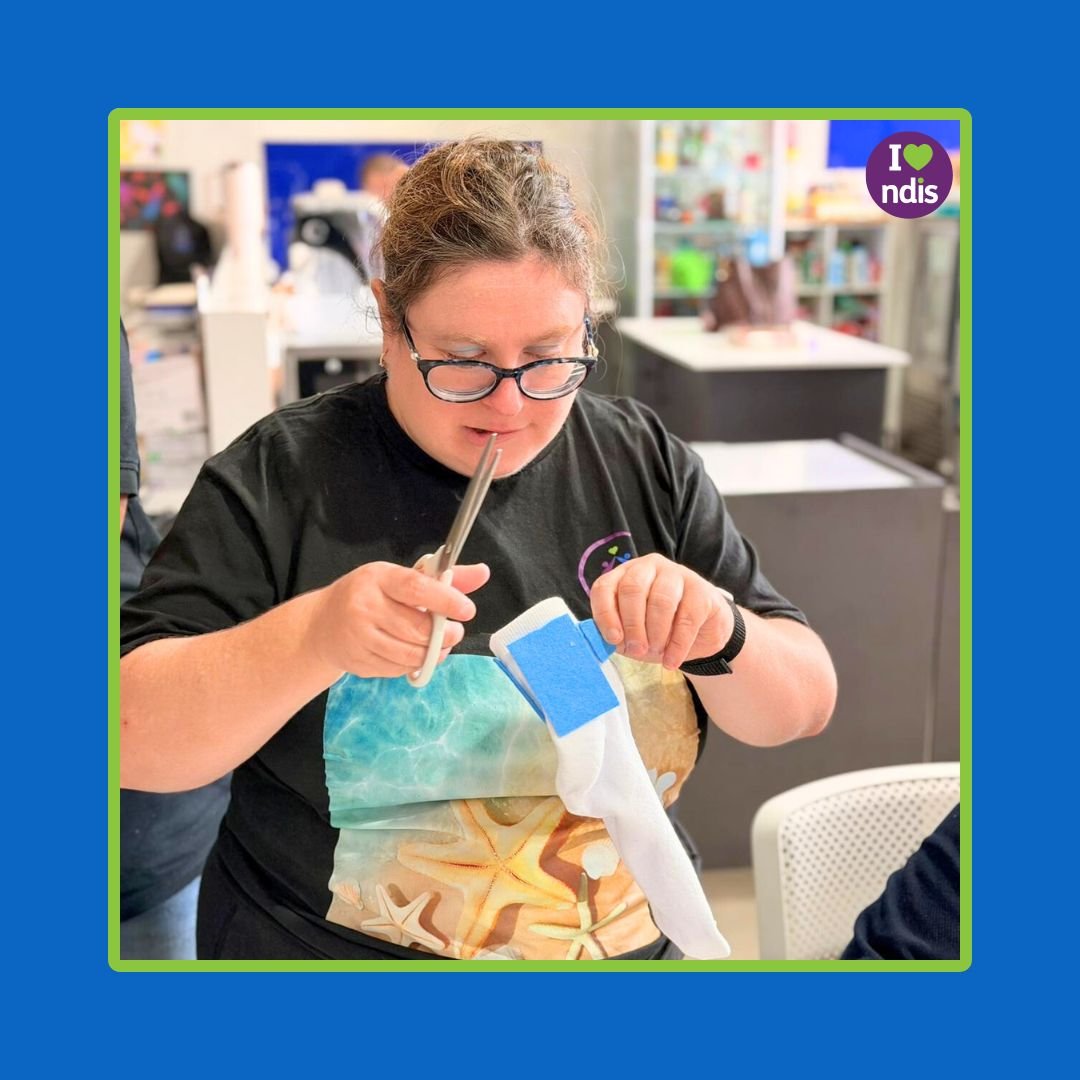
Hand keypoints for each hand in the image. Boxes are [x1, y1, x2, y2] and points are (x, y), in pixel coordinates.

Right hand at [307, 561, 489, 678]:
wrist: (322, 624)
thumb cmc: (371, 595)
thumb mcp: (401, 578)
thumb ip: (444, 579)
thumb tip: (483, 573)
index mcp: (378, 578)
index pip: (416, 588)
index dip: (446, 600)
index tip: (467, 610)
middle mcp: (364, 605)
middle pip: (416, 628)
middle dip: (444, 634)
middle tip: (454, 633)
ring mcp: (359, 636)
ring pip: (409, 653)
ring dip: (432, 653)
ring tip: (438, 646)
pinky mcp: (358, 661)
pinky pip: (397, 669)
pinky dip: (412, 665)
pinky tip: (413, 654)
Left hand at [590, 554, 733, 670]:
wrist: (701, 633)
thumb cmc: (659, 630)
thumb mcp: (633, 634)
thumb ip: (618, 636)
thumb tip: (609, 642)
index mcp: (624, 576)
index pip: (604, 587)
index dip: (605, 614)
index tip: (614, 639)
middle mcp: (648, 567)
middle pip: (633, 588)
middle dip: (633, 624)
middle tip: (637, 650)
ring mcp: (677, 574)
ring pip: (661, 600)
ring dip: (656, 633)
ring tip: (657, 651)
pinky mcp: (701, 590)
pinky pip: (687, 617)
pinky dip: (677, 645)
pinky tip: (672, 660)